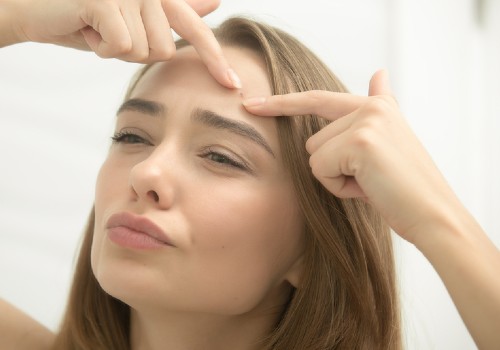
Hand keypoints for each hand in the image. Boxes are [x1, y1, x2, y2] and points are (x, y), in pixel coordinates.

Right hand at [8, 0, 239, 87]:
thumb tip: (215, 3)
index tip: (234, 86)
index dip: (216, 60)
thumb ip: (175, 12)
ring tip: (97, 28)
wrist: (37, 11)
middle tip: (110, 33)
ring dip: (117, 50)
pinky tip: (87, 29)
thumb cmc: (88, 18)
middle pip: (165, 51)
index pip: (196, 32)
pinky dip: (102, 48)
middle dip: (136, 53)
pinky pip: (122, 46)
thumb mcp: (135, 19)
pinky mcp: (106, 1)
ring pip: (144, 51)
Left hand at [243, 70, 460, 242]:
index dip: (284, 102)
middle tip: (369, 180)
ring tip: (371, 184)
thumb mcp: (389, 143)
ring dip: (335, 178)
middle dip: (331, 167)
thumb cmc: (404, 190)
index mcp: (377, 106)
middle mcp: (372, 106)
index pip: (318, 99)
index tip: (252, 103)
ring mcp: (367, 120)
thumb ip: (375, 110)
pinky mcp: (360, 141)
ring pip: (313, 154)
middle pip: (312, 139)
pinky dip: (338, 187)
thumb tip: (379, 72)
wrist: (434, 216)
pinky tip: (369, 189)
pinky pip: (320, 168)